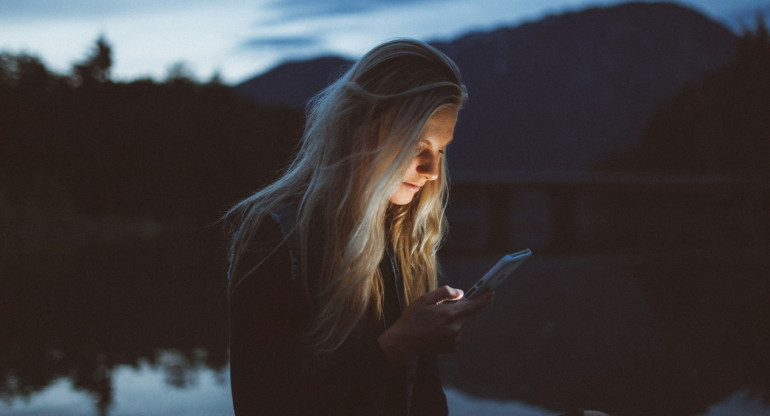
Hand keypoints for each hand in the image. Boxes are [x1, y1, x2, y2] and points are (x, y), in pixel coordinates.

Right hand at [377, 285, 493, 364]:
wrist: (404, 342)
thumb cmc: (412, 318)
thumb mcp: (425, 299)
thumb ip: (445, 293)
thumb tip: (461, 293)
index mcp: (449, 314)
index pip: (475, 305)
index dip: (485, 298)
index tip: (491, 292)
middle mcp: (455, 328)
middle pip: (471, 314)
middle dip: (468, 307)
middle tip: (458, 303)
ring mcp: (455, 339)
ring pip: (465, 324)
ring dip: (460, 319)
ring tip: (441, 318)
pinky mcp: (452, 348)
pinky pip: (459, 334)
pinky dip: (454, 329)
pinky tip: (439, 329)